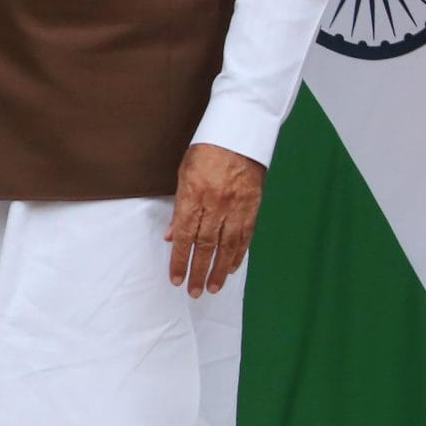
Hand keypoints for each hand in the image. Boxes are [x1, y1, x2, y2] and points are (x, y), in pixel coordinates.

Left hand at [167, 143, 263, 298]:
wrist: (240, 133)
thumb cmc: (207, 151)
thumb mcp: (184, 174)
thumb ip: (179, 207)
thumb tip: (173, 235)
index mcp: (195, 194)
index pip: (186, 235)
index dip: (180, 260)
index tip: (176, 278)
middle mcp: (216, 203)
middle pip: (206, 245)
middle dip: (199, 271)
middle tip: (194, 292)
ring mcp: (237, 205)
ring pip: (227, 245)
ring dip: (219, 269)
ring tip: (213, 287)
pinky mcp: (253, 205)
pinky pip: (245, 235)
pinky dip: (238, 254)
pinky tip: (231, 268)